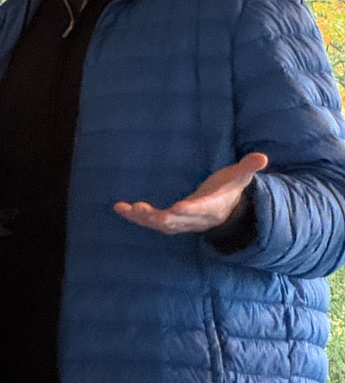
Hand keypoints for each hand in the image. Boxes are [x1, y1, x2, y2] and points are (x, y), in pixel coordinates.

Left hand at [114, 152, 267, 234]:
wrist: (227, 212)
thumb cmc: (230, 189)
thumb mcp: (240, 178)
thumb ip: (248, 168)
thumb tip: (262, 158)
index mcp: (212, 207)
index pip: (201, 209)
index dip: (190, 210)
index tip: (177, 208)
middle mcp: (195, 218)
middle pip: (177, 222)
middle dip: (160, 218)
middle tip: (143, 211)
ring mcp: (182, 222)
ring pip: (162, 225)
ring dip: (144, 219)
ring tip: (128, 209)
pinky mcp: (171, 221)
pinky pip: (152, 222)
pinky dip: (136, 217)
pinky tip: (120, 208)